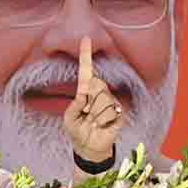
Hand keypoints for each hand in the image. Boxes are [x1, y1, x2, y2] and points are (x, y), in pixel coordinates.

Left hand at [64, 36, 122, 164]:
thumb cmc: (78, 132)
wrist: (90, 149)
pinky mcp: (119, 112)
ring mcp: (111, 102)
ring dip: (95, 115)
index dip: (86, 56)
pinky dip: (102, 121)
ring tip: (93, 123)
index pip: (87, 71)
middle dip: (89, 101)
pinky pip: (110, 111)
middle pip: (96, 85)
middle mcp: (100, 93)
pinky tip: (101, 127)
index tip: (85, 39)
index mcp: (86, 92)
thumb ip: (74, 106)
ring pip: (103, 99)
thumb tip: (85, 94)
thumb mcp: (69, 119)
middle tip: (87, 115)